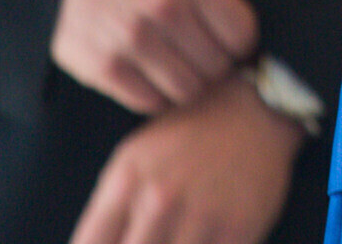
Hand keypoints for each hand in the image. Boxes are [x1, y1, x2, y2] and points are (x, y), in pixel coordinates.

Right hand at [51, 0, 258, 113]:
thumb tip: (232, 24)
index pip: (241, 31)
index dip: (240, 41)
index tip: (231, 42)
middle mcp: (164, 9)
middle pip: (218, 66)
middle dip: (216, 64)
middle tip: (203, 57)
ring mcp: (133, 42)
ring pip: (188, 91)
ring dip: (189, 84)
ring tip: (180, 69)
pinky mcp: (104, 69)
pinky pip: (150, 102)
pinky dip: (157, 96)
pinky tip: (153, 77)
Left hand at [69, 72, 302, 243]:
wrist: (254, 111)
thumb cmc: (186, 137)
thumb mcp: (134, 159)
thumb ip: (108, 212)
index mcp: (127, 180)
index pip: (88, 243)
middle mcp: (159, 199)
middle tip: (148, 240)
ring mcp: (200, 216)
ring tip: (173, 238)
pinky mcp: (237, 230)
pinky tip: (199, 240)